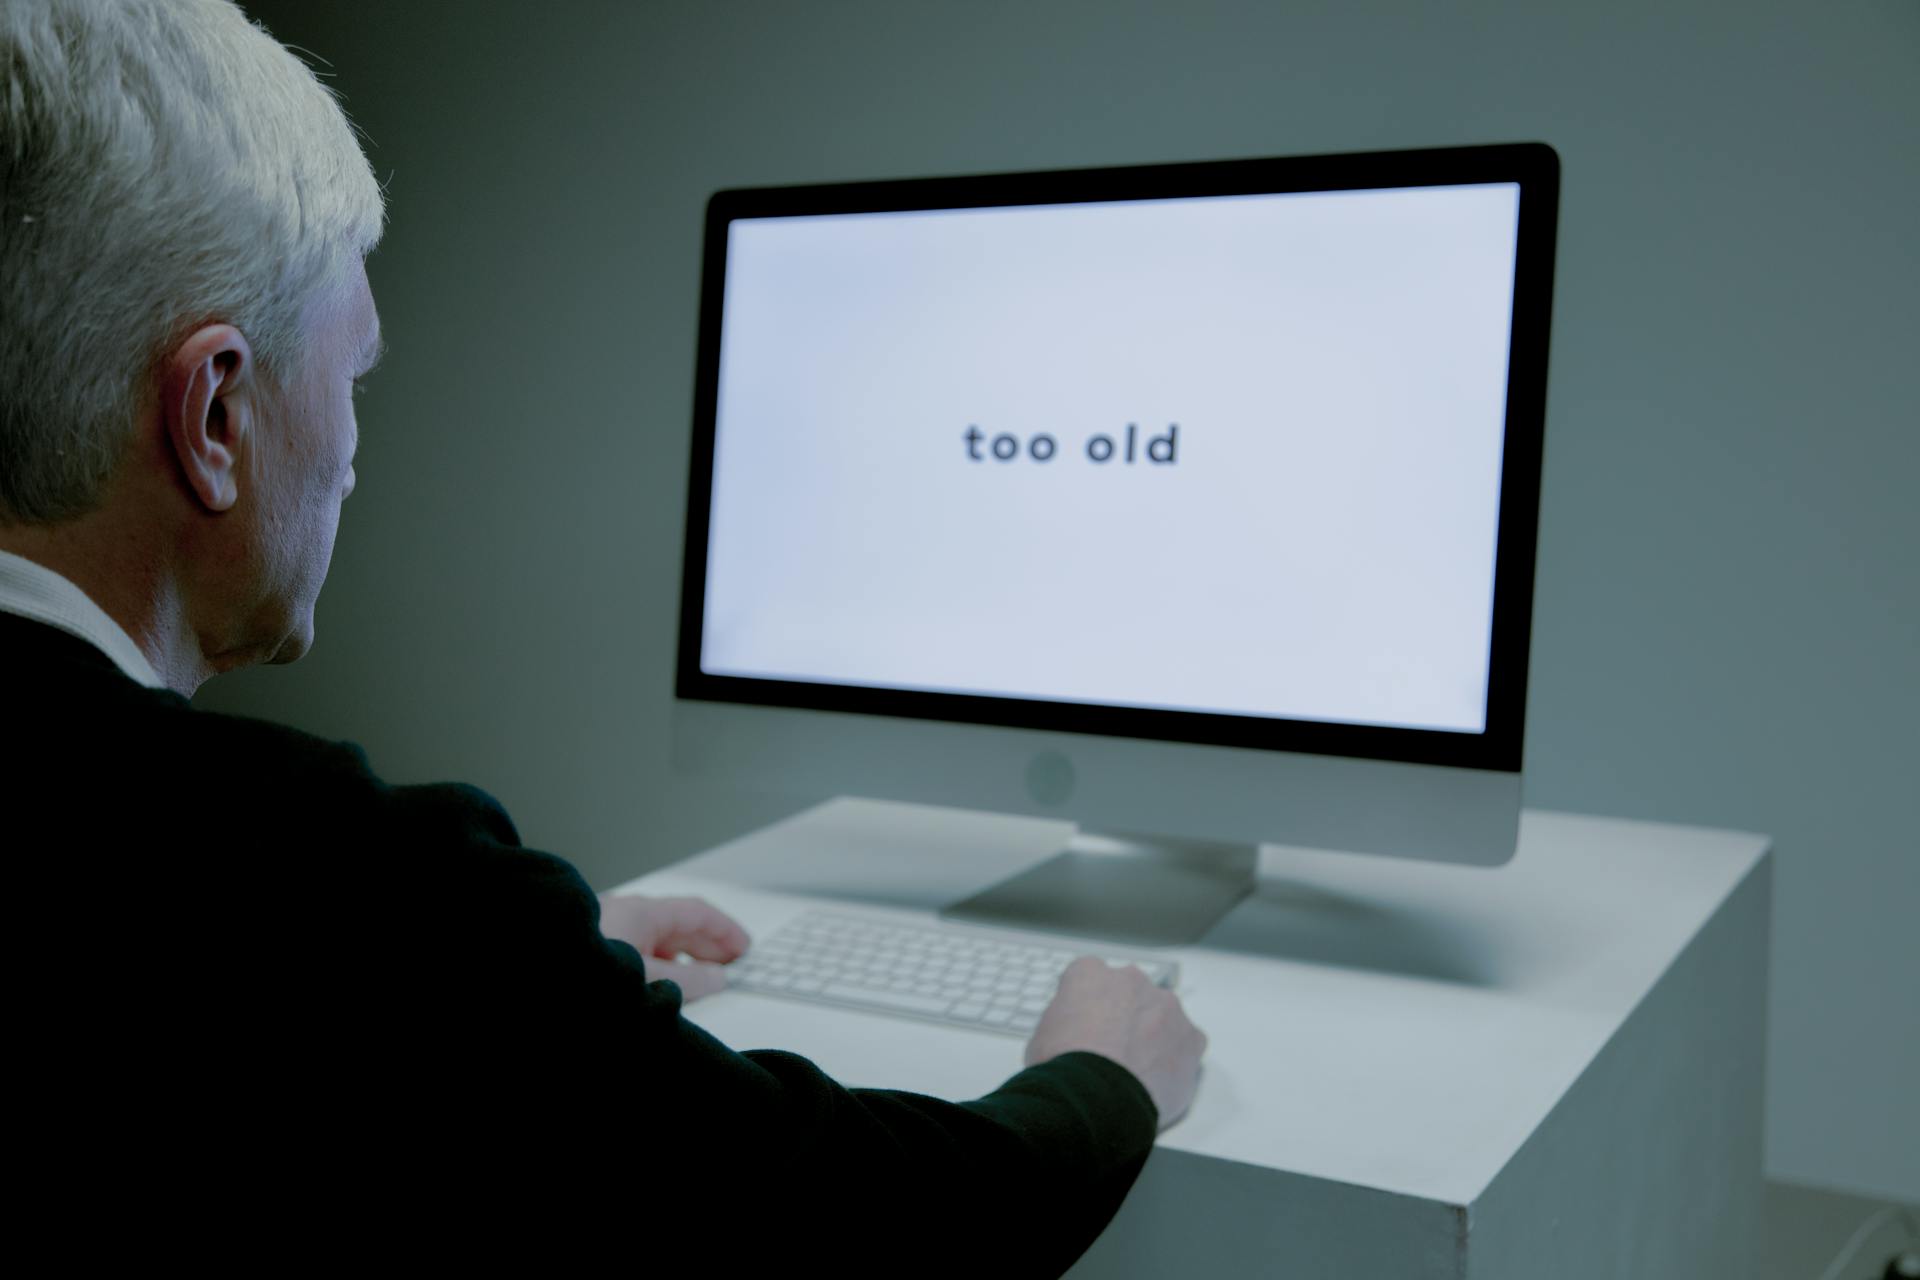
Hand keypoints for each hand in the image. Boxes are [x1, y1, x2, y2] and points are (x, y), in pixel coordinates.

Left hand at [596, 893, 750, 1001]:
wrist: (535, 992)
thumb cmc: (587, 975)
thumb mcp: (649, 980)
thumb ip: (688, 980)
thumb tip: (717, 978)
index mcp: (640, 913)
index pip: (696, 912)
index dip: (725, 930)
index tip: (744, 948)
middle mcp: (625, 916)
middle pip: (678, 926)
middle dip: (707, 946)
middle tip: (730, 967)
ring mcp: (608, 933)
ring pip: (657, 942)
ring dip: (684, 960)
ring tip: (702, 982)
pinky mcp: (595, 954)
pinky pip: (640, 954)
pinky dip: (660, 967)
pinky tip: (665, 987)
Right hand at [1024, 956, 1207, 1130]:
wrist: (1097, 1098)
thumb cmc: (1064, 1068)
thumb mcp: (1042, 1036)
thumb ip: (1065, 1021)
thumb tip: (1071, 1033)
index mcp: (1090, 974)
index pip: (1089, 978)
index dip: (1086, 1005)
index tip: (1084, 1026)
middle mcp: (1132, 980)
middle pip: (1130, 994)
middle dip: (1123, 1017)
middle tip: (1111, 1051)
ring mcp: (1167, 1007)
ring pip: (1162, 1016)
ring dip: (1152, 1036)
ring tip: (1135, 1071)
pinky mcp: (1191, 1037)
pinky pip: (1187, 1044)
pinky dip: (1176, 1058)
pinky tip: (1158, 1079)